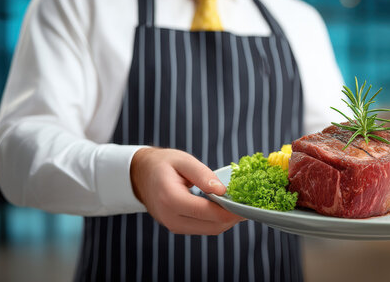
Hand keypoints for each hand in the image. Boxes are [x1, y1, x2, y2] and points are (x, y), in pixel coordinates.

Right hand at [130, 147, 244, 234]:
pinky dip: (217, 220)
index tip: (247, 203)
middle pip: (212, 226)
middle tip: (249, 205)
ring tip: (239, 205)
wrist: (140, 174)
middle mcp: (171, 217)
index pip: (208, 212)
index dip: (231, 210)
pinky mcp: (177, 227)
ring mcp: (173, 225)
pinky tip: (225, 208)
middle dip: (233, 217)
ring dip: (227, 220)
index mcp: (171, 199)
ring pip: (209, 230)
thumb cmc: (162, 164)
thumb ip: (203, 175)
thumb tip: (222, 191)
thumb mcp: (183, 160)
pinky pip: (202, 228)